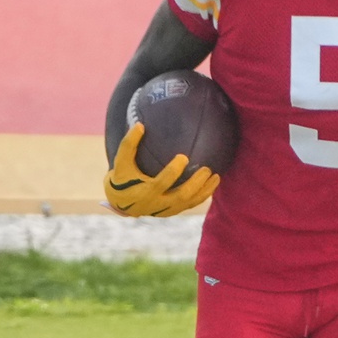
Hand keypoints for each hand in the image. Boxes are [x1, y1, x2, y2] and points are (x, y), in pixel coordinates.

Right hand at [103, 123, 219, 216]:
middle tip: (206, 169)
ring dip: (204, 191)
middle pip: (181, 196)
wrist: (121, 202)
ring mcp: (167, 210)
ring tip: (216, 176)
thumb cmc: (122, 177)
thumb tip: (140, 124)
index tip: (183, 157)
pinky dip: (203, 195)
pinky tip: (213, 183)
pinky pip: (191, 205)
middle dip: (196, 184)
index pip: (161, 183)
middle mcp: (157, 204)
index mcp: (145, 192)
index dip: (173, 172)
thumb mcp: (120, 162)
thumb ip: (128, 145)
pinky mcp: (173, 212)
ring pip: (189, 203)